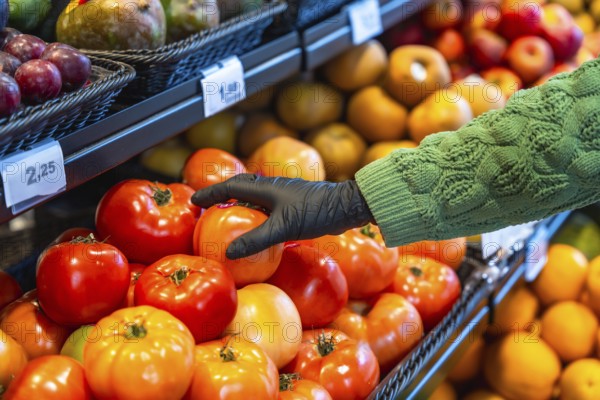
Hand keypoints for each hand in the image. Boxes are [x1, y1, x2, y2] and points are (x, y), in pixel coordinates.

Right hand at [191, 174, 373, 258]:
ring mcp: (285, 195)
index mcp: (266, 188)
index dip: (212, 193)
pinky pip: (269, 206)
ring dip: (241, 203)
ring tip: (230, 217)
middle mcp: (273, 187)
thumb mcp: (283, 227)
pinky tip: (262, 228)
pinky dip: (258, 214)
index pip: (231, 187)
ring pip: (256, 196)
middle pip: (242, 187)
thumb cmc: (315, 212)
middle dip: (224, 195)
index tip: (195, 200)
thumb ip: (257, 239)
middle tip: (209, 206)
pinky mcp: (296, 204)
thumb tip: (229, 252)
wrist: (346, 206)